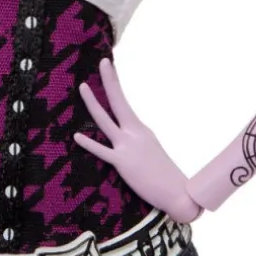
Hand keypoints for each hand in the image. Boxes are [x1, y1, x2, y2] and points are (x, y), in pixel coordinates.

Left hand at [75, 59, 201, 223]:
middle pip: (118, 101)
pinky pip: (102, 151)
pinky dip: (89, 143)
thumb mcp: (151, 149)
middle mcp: (135, 132)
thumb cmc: (165, 175)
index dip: (115, 85)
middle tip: (103, 61)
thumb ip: (137, 140)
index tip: (108, 67)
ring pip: (105, 120)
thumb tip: (127, 137)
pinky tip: (76, 135)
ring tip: (82, 87)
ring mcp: (128, 146)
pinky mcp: (122, 163)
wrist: (179, 193)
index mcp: (141, 129)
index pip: (124, 103)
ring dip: (93, 103)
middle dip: (110, 81)